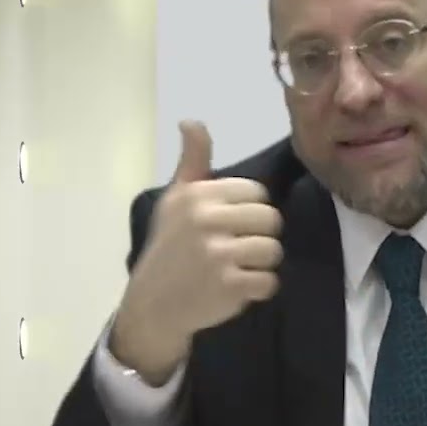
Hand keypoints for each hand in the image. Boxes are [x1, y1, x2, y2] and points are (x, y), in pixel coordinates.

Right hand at [110, 120, 283, 384]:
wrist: (153, 304)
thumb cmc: (169, 247)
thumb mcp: (175, 200)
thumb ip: (193, 161)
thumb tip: (190, 120)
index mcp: (198, 195)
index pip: (257, 193)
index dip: (250, 210)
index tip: (230, 225)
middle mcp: (208, 220)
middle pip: (271, 220)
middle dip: (260, 236)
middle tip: (236, 249)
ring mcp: (218, 254)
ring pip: (273, 251)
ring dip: (261, 264)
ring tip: (237, 268)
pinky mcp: (229, 285)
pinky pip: (269, 281)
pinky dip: (259, 288)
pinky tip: (237, 288)